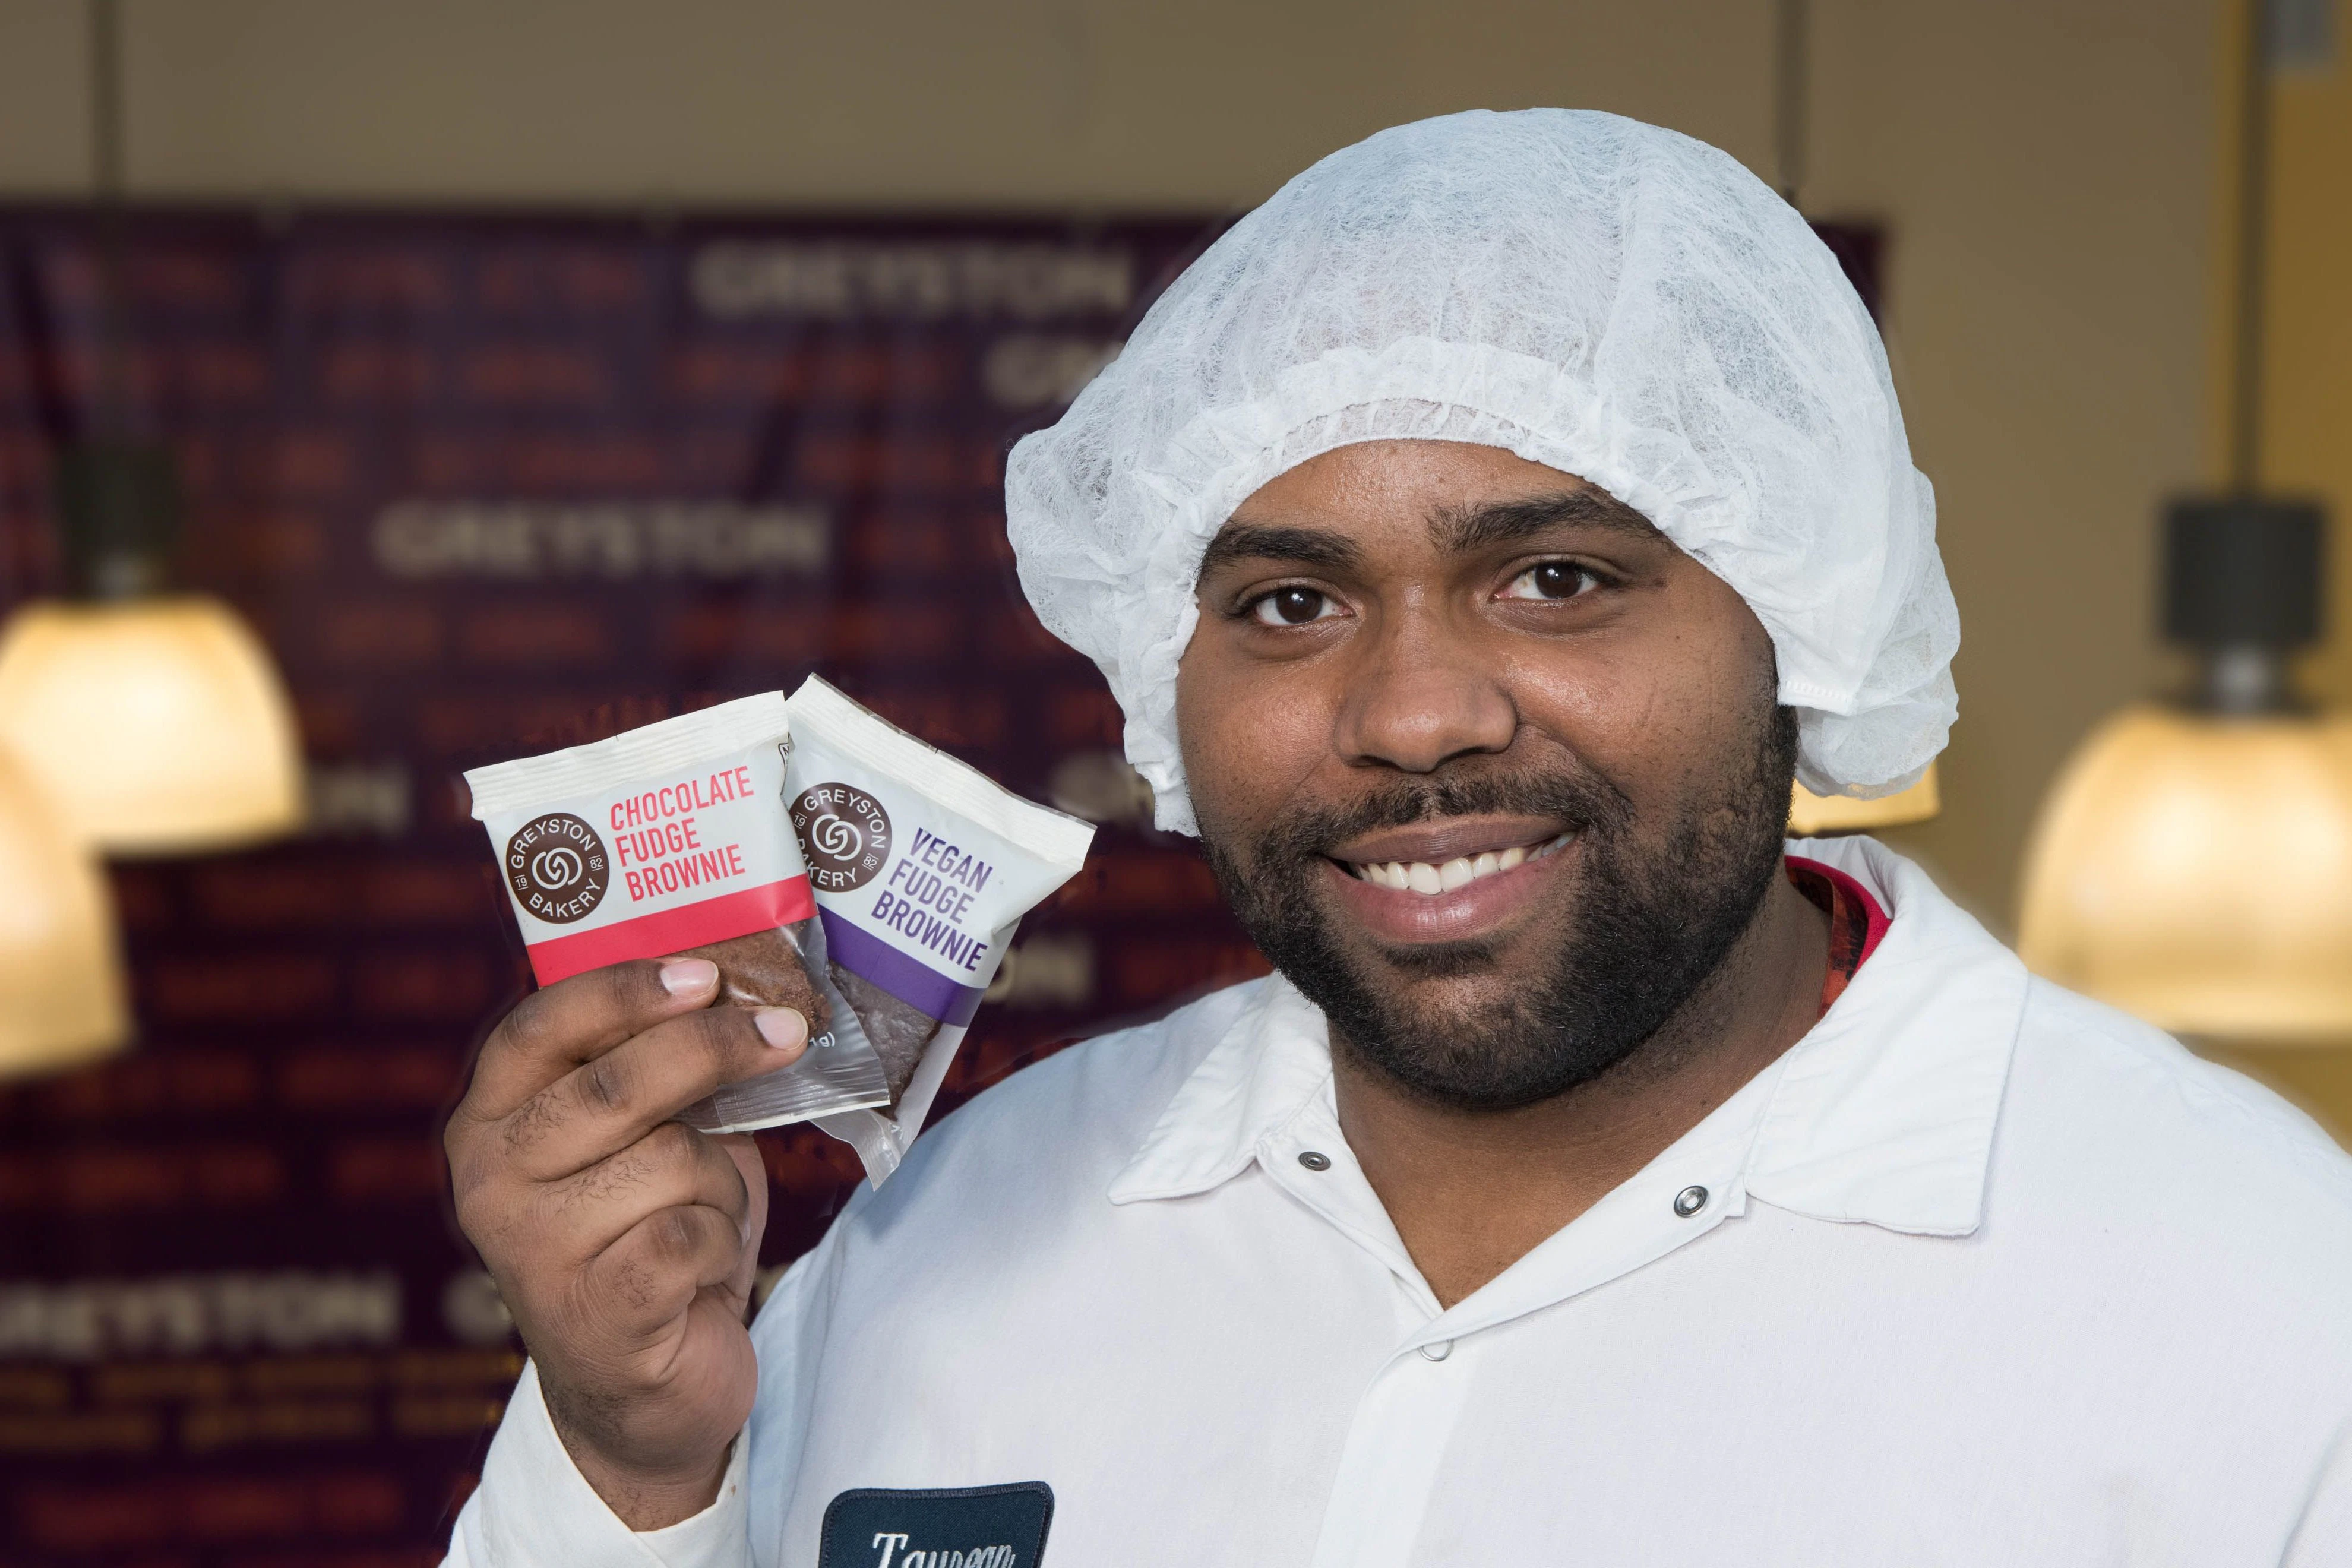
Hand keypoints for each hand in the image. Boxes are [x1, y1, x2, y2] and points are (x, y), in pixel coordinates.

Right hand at [444, 956, 806, 1527]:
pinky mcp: (589, 1308)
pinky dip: (719, 1241)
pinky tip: (697, 1271)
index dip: (624, 990)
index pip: (541, 1026)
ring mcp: (530, 1248)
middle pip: (617, 1083)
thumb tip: (747, 991)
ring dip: (720, 1182)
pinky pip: (690, 1231)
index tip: (705, 973)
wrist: (646, 1389)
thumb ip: (663, 1070)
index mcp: (491, 1120)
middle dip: (715, 1050)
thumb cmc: (653, 1235)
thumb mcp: (649, 1138)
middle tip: (786, 1033)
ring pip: (671, 1158)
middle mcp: (490, 1179)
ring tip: (703, 1217)